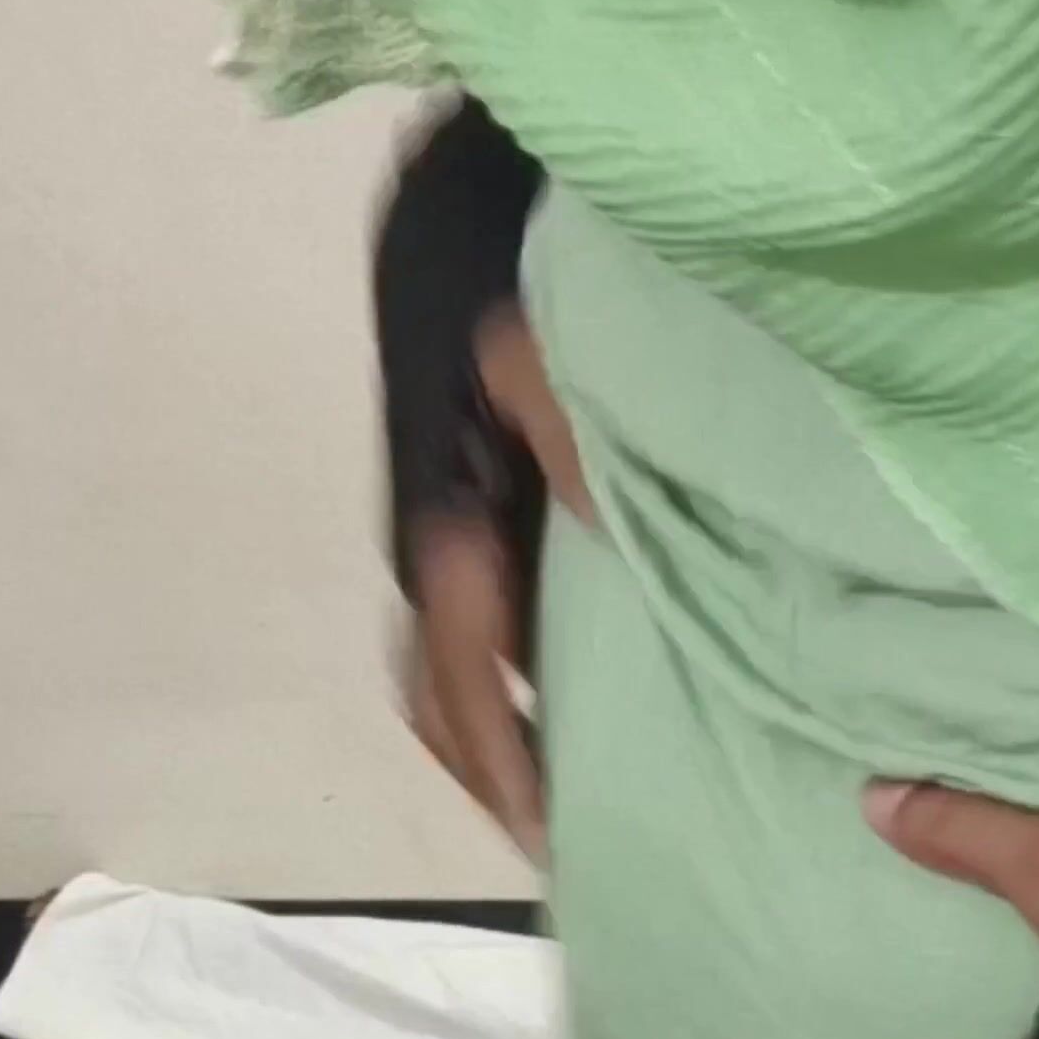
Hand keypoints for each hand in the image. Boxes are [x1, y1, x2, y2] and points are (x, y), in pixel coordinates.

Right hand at [399, 305, 590, 861]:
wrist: (479, 197)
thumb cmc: (525, 268)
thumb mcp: (548, 347)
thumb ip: (577, 445)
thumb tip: (608, 545)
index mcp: (443, 508)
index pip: (456, 666)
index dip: (498, 751)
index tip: (547, 826)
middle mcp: (430, 532)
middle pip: (435, 688)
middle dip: (490, 768)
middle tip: (562, 842)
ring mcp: (447, 523)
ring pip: (447, 664)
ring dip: (495, 735)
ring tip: (567, 799)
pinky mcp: (474, 509)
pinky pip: (478, 622)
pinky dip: (511, 681)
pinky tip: (575, 709)